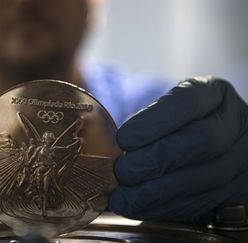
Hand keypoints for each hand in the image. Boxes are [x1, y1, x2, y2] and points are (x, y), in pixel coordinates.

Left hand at [109, 76, 247, 223]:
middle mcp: (235, 123)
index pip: (188, 102)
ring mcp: (242, 157)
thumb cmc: (177, 124)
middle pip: (201, 140)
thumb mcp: (166, 109)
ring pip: (205, 176)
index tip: (124, 139)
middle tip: (122, 172)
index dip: (154, 122)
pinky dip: (168, 208)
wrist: (210, 142)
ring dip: (158, 191)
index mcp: (213, 93)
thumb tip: (108, 147)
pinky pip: (206, 202)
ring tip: (125, 197)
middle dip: (155, 159)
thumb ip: (146, 122)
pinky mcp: (239, 190)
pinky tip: (141, 207)